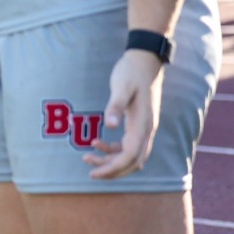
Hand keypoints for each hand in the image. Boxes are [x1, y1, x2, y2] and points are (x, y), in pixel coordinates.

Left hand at [89, 49, 165, 179]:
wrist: (145, 59)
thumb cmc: (131, 72)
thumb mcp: (121, 87)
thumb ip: (115, 106)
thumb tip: (110, 126)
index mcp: (143, 124)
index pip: (130, 156)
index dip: (113, 168)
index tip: (95, 173)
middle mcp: (147, 130)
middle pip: (133, 162)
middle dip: (112, 170)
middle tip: (90, 173)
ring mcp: (144, 128)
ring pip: (130, 155)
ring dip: (111, 160)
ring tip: (87, 157)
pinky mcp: (138, 124)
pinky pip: (127, 145)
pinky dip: (113, 149)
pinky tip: (96, 143)